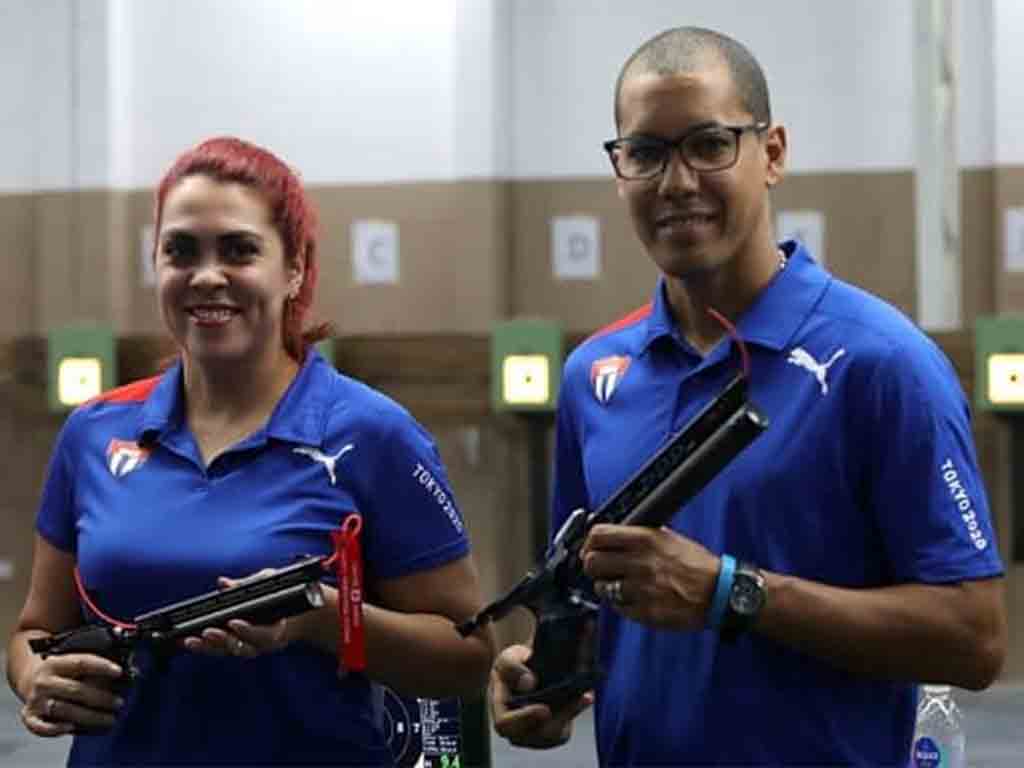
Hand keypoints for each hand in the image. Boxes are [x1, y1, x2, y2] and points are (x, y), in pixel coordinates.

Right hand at [18, 652, 123, 736]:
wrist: (31, 679)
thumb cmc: (62, 672)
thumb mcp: (73, 661)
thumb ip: (94, 664)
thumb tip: (127, 669)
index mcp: (55, 662)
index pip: (81, 662)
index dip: (102, 667)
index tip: (120, 672)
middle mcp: (43, 680)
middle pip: (76, 690)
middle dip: (102, 698)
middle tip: (119, 702)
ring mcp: (35, 699)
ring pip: (65, 710)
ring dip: (89, 716)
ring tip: (109, 719)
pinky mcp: (29, 716)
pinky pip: (41, 727)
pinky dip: (55, 729)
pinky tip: (73, 727)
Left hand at [181, 571, 290, 657]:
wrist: (285, 614)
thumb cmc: (277, 596)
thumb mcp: (268, 583)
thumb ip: (247, 584)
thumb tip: (224, 583)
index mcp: (276, 630)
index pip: (263, 635)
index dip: (248, 631)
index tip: (233, 623)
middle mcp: (260, 644)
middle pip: (241, 648)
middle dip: (222, 641)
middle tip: (206, 632)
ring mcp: (245, 648)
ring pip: (226, 652)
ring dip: (206, 647)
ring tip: (189, 640)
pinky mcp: (232, 647)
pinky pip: (216, 649)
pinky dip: (201, 645)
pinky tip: (185, 639)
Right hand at [490, 644, 592, 749]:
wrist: (530, 669)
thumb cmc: (516, 663)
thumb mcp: (509, 657)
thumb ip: (513, 667)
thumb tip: (529, 684)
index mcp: (500, 709)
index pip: (504, 724)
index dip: (524, 719)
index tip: (544, 709)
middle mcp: (514, 729)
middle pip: (532, 736)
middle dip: (555, 719)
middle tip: (576, 699)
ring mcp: (532, 735)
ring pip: (551, 737)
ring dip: (568, 715)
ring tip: (583, 696)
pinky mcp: (550, 734)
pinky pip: (562, 733)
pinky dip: (574, 714)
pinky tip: (584, 697)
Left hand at [581, 524, 718, 630]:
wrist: (720, 593)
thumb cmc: (698, 566)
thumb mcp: (669, 538)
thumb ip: (640, 536)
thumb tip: (615, 535)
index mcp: (646, 540)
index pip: (599, 535)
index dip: (590, 542)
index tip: (591, 547)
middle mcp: (640, 563)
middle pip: (591, 562)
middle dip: (593, 566)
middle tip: (601, 569)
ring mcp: (641, 589)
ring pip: (601, 587)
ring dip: (606, 587)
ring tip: (620, 585)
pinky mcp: (644, 612)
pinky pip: (618, 607)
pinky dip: (622, 604)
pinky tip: (634, 598)